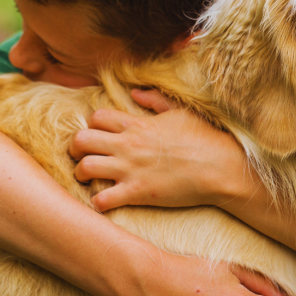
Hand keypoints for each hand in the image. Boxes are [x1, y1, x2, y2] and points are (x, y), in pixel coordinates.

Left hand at [69, 89, 250, 211]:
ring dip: (81, 175)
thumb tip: (136, 92)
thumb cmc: (205, 138)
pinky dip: (97, 202)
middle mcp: (128, 145)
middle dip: (75, 149)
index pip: (96, 118)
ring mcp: (130, 169)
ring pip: (84, 168)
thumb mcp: (181, 112)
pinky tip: (105, 201)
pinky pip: (102, 199)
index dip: (92, 126)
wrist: (220, 167)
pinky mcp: (137, 193)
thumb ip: (156, 100)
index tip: (99, 136)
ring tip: (88, 179)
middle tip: (82, 156)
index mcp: (137, 124)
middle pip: (80, 140)